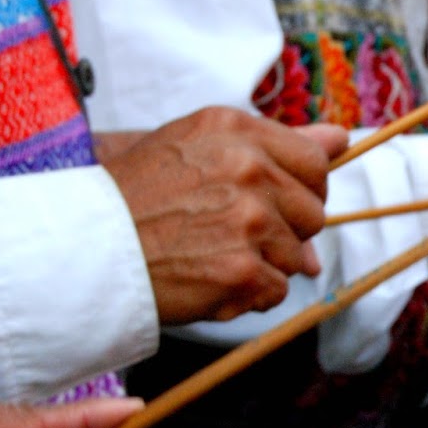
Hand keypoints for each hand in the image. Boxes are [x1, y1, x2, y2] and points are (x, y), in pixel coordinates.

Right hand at [102, 108, 348, 324]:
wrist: (85, 249)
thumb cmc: (136, 198)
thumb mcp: (197, 145)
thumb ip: (275, 142)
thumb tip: (341, 140)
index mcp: (235, 131)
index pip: (315, 162)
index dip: (301, 190)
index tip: (271, 202)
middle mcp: (247, 169)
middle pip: (313, 214)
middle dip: (283, 232)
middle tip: (227, 234)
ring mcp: (248, 220)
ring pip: (298, 257)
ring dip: (263, 266)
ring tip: (210, 255)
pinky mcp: (243, 269)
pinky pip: (277, 291)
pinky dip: (248, 296)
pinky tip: (208, 281)